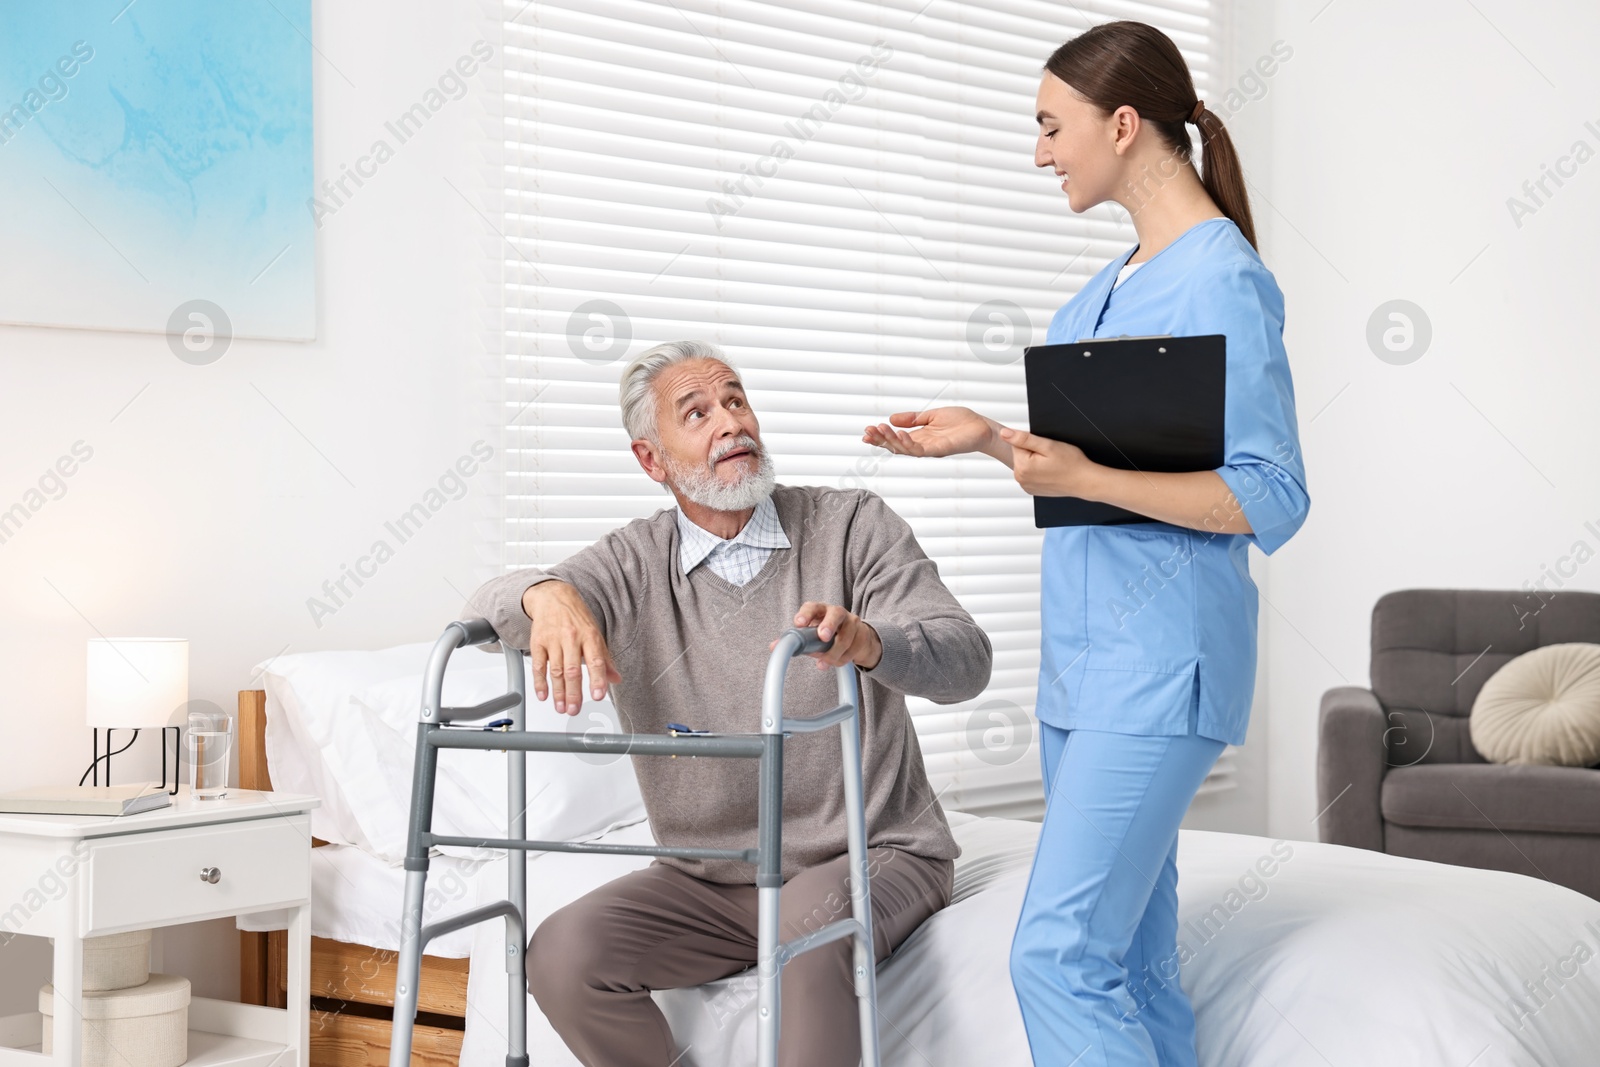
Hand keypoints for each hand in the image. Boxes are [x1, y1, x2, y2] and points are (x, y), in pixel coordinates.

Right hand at [520, 581, 621, 715]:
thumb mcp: (595, 635)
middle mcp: (572, 638)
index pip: (596, 660)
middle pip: (573, 670)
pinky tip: (543, 695)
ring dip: (558, 692)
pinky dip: (539, 682)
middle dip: (574, 693)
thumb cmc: (577, 618)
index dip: (597, 679)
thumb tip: (615, 679)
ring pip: (556, 670)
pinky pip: (538, 665)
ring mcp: (553, 640)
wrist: (553, 597)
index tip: (598, 696)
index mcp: (590, 636)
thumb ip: (605, 659)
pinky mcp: (537, 642)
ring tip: (561, 707)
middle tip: (574, 710)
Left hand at [771, 602, 882, 670]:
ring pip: (845, 638)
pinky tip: (835, 662)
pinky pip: (852, 651)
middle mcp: (838, 613)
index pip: (813, 607)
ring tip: (823, 663)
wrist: (857, 638)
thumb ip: (795, 640)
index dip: (806, 614)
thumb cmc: (828, 634)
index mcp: (821, 610)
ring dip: (833, 653)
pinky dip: (841, 660)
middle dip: (828, 625)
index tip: (799, 624)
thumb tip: (773, 647)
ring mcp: (852, 623)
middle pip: (835, 614)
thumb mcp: (811, 635)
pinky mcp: (862, 636)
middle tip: (823, 637)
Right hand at [863, 406, 999, 458]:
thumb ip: (913, 418)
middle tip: (866, 432)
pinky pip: (921, 450)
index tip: (866, 431)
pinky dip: (909, 443)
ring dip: (891, 440)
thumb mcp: (931, 416)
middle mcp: (922, 445)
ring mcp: (930, 449)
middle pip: (896, 446)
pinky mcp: (940, 450)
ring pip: (905, 449)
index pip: (895, 439)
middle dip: (880, 440)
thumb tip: (891, 418)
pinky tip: (901, 434)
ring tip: (880, 429)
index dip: (880, 436)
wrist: (982, 427)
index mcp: (919, 436)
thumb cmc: (961, 421)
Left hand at [998, 426, 1100, 497]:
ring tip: (1052, 465)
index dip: (1033, 442)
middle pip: (1020, 454)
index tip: (1046, 449)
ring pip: (1026, 464)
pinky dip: (1038, 471)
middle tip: (1051, 457)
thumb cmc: (1071, 463)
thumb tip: (1004, 433)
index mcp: (1022, 467)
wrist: (1084, 481)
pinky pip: (1030, 474)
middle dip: (1034, 452)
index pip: (1017, 444)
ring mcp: (1026, 486)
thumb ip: (1024, 438)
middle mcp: (1020, 479)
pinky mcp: (1032, 489)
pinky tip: (1051, 472)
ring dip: (1036, 461)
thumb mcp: (1048, 445)